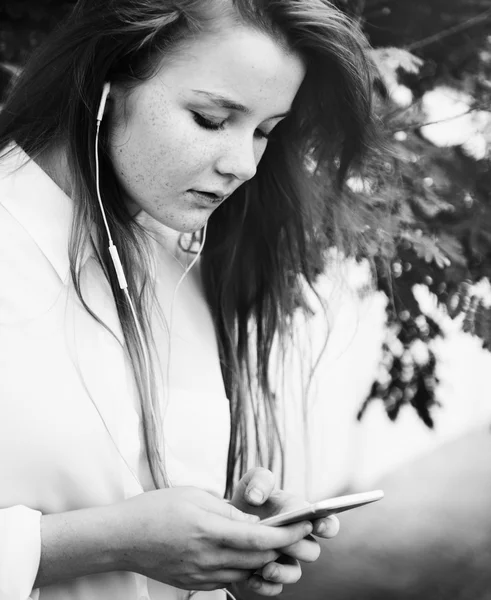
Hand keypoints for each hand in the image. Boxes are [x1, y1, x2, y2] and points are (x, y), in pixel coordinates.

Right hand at [111, 486, 312, 591]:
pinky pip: (229, 579)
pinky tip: (247, 555)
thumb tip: (252, 520)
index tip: (305, 524)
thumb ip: (226, 510)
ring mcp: (201, 574)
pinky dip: (245, 568)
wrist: (121, 538)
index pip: (260, 538)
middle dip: (284, 547)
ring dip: (266, 559)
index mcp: (209, 530)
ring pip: (247, 572)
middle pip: (259, 559)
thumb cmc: (155, 509)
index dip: (288, 533)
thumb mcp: (193, 497)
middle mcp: (208, 557)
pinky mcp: (194, 584)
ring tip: (277, 543)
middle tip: (298, 533)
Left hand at [230, 468, 339, 595]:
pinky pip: (275, 588)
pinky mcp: (269, 576)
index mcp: (300, 515)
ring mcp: (285, 559)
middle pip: (312, 551)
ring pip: (295, 573)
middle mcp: (297, 540)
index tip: (317, 525)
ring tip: (266, 568)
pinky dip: (265, 586)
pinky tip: (252, 579)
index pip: (327, 523)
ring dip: (283, 572)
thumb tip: (256, 497)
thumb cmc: (248, 499)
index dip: (328, 526)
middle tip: (282, 541)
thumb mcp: (252, 482)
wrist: (227, 520)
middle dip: (299, 546)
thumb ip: (259, 480)